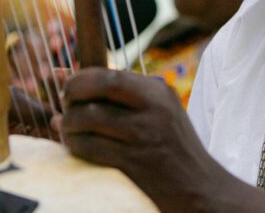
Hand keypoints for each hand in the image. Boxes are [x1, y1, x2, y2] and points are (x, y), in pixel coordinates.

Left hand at [58, 68, 264, 212]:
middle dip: (72, 95)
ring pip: (89, 118)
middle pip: (98, 88)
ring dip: (69, 124)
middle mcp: (153, 109)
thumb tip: (62, 73)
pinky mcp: (135, 163)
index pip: (110, 74)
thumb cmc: (173, 149)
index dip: (81, 79)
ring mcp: (144, 136)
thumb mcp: (157, 112)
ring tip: (67, 129)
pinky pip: (91, 147)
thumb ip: (118, 95)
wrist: (202, 190)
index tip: (70, 89)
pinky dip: (75, 145)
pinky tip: (75, 146)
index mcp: (158, 92)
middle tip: (65, 106)